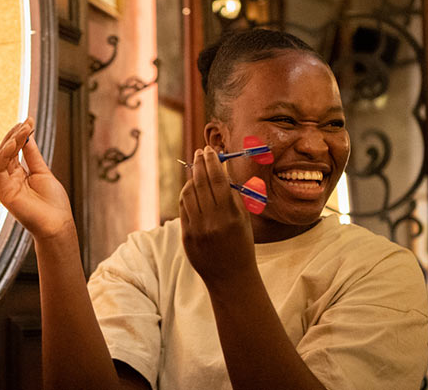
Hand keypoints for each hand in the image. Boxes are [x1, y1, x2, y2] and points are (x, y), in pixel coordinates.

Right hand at [0, 119, 75, 242]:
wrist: (57, 224)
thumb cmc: (53, 203)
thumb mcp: (43, 172)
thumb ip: (32, 155)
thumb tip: (28, 136)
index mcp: (19, 175)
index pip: (15, 151)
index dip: (20, 135)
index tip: (29, 120)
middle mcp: (10, 179)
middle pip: (7, 152)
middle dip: (15, 134)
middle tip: (27, 122)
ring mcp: (6, 186)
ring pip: (1, 158)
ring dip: (11, 141)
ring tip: (23, 128)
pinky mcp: (3, 192)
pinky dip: (4, 154)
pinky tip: (14, 143)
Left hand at [179, 146, 256, 286]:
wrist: (231, 277)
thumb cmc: (241, 245)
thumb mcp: (244, 219)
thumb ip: (232, 196)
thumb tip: (221, 171)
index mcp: (231, 215)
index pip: (217, 180)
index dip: (212, 162)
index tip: (209, 150)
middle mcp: (212, 221)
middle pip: (201, 183)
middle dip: (199, 164)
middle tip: (200, 152)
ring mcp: (197, 229)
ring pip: (188, 194)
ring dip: (191, 178)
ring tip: (196, 170)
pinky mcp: (187, 236)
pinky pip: (183, 209)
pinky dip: (186, 195)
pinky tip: (191, 188)